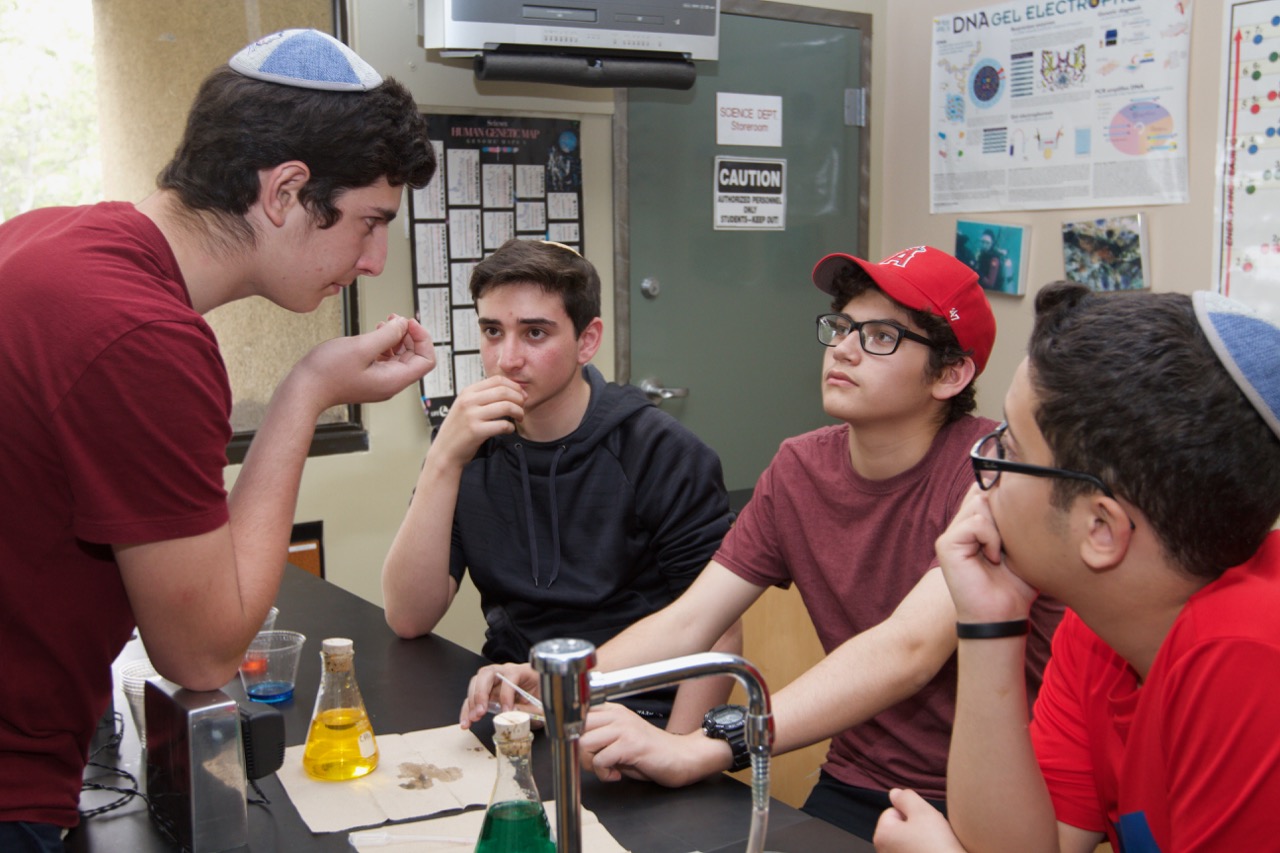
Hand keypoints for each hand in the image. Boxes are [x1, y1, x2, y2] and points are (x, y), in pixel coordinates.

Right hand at [292, 314, 435, 410]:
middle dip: (410, 335)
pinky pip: (386, 359)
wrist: (303, 390)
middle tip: (396, 318)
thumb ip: (387, 335)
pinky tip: (376, 332)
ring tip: (386, 322)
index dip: (423, 338)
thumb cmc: (327, 373)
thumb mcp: (361, 347)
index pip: (426, 360)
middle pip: (415, 357)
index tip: (409, 322)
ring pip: (401, 356)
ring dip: (397, 337)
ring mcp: (379, 381)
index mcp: (394, 380)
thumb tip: (403, 324)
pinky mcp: (368, 377)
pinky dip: (385, 344)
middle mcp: (390, 383)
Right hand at [429, 376, 526, 466]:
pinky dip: (511, 427)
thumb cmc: (459, 430)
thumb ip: (483, 397)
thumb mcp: (465, 406)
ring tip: (519, 418)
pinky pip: (502, 425)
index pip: (497, 380)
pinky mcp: (475, 431)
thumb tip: (511, 391)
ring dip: (518, 412)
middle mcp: (468, 401)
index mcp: (467, 392)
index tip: (521, 395)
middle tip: (522, 407)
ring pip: (506, 406)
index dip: (514, 386)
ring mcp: (471, 416)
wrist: (445, 451)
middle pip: (504, 391)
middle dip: (519, 399)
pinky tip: (509, 430)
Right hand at [460, 663, 540, 728]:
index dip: (506, 694)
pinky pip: (474, 697)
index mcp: (524, 671)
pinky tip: (466, 721)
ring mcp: (495, 681)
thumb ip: (529, 709)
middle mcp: (506, 671)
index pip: (510, 676)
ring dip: (472, 701)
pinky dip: (467, 709)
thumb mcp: (542, 705)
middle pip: (487, 673)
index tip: (506, 710)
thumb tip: (511, 714)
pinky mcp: (489, 691)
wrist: (545, 695)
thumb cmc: (544, 697)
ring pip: (476, 683)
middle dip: (481, 692)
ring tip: (472, 718)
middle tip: (481, 711)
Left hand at [578, 703, 726, 786]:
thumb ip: (600, 739)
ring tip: (606, 769)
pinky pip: (600, 760)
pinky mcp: (631, 745)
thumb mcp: (621, 739)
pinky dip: (603, 774)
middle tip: (594, 763)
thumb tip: (576, 748)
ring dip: (590, 763)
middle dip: (579, 751)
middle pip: (577, 727)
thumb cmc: (652, 752)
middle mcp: (618, 716)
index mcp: (614, 711)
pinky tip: (616, 775)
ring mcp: (624, 729)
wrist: (682, 757)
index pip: (579, 714)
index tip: (584, 751)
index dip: (575, 735)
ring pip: (584, 743)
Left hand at [873, 788, 966, 851]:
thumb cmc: (937, 845)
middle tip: (933, 834)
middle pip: (900, 829)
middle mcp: (883, 852)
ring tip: (936, 846)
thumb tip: (894, 793)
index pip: (893, 812)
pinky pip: (916, 852)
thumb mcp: (922, 811)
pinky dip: (925, 852)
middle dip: (916, 828)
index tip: (925, 822)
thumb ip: (906, 798)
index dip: (911, 813)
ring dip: (922, 841)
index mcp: (882, 836)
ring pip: (909, 842)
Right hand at [935, 485, 1038, 623]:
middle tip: (1012, 541)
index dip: (1000, 488)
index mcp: (975, 522)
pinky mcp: (946, 544)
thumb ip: (1016, 516)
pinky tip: (994, 559)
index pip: (983, 486)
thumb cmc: (1016, 583)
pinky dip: (991, 540)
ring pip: (980, 503)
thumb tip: (1022, 488)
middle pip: (983, 490)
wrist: (1003, 613)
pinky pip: (976, 524)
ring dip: (1000, 528)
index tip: (1017, 499)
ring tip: (1003, 552)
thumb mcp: (1022, 543)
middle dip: (1004, 510)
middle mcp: (960, 524)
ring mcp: (951, 534)